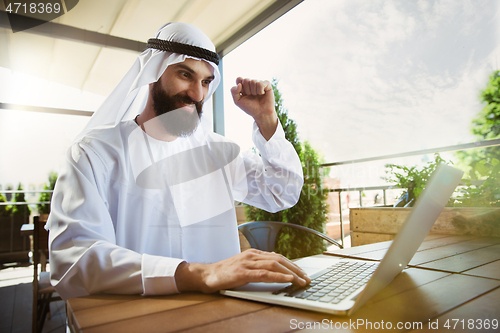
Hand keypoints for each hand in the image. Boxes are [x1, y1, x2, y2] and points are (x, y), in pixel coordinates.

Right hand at [175, 249, 310, 292]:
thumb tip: (274, 269)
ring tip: (301, 281)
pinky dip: (278, 276)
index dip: (292, 264)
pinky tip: (287, 279)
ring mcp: (247, 263)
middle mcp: (252, 255)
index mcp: (253, 253)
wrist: (206, 275)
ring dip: (291, 273)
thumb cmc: (224, 273)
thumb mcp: (244, 266)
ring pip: (275, 265)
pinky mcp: (243, 273)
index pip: (278, 257)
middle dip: (296, 269)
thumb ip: (257, 266)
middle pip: (280, 259)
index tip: (302, 273)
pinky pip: (264, 274)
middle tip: (307, 278)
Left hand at [230, 77, 277, 139]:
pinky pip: (260, 83)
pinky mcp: (267, 84)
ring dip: (254, 92)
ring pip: (253, 81)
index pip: (239, 79)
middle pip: (246, 80)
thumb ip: (233, 91)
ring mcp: (259, 83)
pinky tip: (262, 94)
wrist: (261, 113)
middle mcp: (251, 83)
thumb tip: (239, 84)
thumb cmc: (250, 107)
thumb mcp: (237, 101)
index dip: (240, 86)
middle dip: (247, 90)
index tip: (243, 93)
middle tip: (251, 96)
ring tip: (257, 96)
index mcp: (243, 86)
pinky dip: (260, 91)